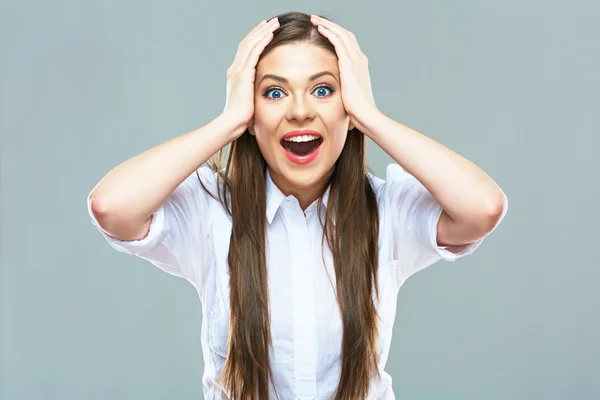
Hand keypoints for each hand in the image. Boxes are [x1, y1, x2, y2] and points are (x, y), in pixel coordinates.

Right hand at [222, 17, 279, 134]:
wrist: (232, 123)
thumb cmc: (242, 118)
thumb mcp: (249, 101)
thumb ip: (254, 94)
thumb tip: (265, 96)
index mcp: (236, 75)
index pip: (245, 51)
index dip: (255, 39)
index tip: (264, 31)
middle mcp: (235, 69)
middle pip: (247, 43)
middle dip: (259, 31)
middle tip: (270, 21)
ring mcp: (238, 71)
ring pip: (251, 44)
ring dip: (263, 32)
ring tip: (274, 23)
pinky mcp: (243, 74)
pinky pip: (254, 53)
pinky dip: (262, 42)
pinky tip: (270, 34)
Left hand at [310, 15, 378, 132]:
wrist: (365, 115)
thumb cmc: (357, 111)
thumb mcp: (349, 96)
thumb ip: (343, 90)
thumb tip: (336, 98)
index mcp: (360, 66)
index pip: (348, 43)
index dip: (336, 35)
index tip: (324, 31)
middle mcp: (360, 59)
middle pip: (345, 34)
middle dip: (331, 26)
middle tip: (317, 20)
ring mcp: (356, 60)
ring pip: (341, 34)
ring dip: (327, 25)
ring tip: (315, 20)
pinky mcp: (349, 64)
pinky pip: (338, 42)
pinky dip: (329, 32)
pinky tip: (319, 28)